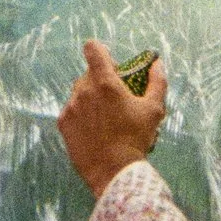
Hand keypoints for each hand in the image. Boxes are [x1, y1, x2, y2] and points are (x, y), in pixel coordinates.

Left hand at [58, 41, 169, 196]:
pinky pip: (71, 110)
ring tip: (104, 118)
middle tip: (114, 98)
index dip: (100, 50)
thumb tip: (157, 63)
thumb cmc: (136, 139)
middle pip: (88, 74)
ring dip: (90, 98)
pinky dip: (81, 114)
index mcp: (105, 82)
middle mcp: (84, 90)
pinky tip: (94, 129)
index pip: (93, 49)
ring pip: (79, 92)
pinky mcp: (63, 123)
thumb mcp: (154, 109)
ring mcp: (71, 107)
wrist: (114, 171)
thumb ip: (157, 81)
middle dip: (100, 80)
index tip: (109, 62)